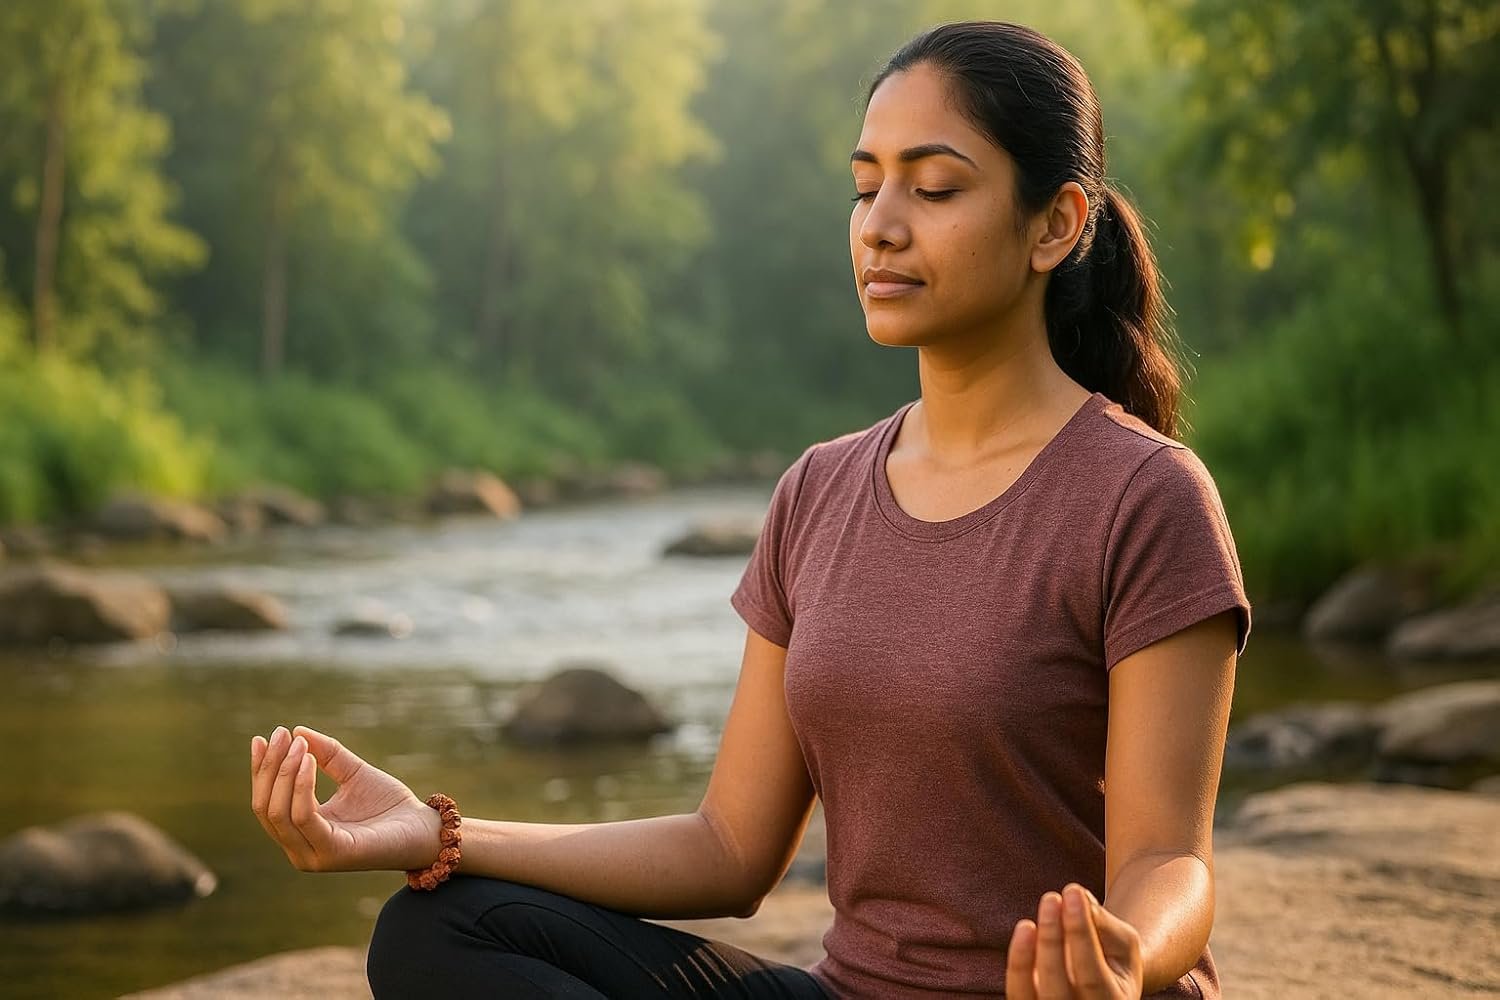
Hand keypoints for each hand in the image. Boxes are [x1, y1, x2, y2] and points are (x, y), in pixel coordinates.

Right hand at [250, 724, 442, 873]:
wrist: (422, 827)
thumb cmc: (388, 804)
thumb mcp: (352, 772)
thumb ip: (327, 755)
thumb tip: (297, 731)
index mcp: (301, 831)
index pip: (265, 802)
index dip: (261, 769)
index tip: (264, 737)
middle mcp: (300, 847)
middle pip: (265, 807)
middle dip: (269, 768)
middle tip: (280, 734)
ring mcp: (314, 854)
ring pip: (279, 813)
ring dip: (284, 773)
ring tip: (298, 745)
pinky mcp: (333, 852)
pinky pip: (304, 817)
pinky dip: (302, 786)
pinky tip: (308, 761)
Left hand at [1006, 883, 1143, 998]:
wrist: (1102, 980)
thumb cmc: (1114, 955)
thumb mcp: (1122, 940)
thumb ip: (1103, 922)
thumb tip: (1077, 897)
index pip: (1091, 974)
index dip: (1080, 933)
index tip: (1074, 893)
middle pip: (1057, 988)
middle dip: (1051, 941)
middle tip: (1052, 897)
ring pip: (1028, 995)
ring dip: (1024, 958)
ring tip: (1028, 924)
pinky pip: (1017, 989)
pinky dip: (1017, 963)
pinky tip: (1025, 931)